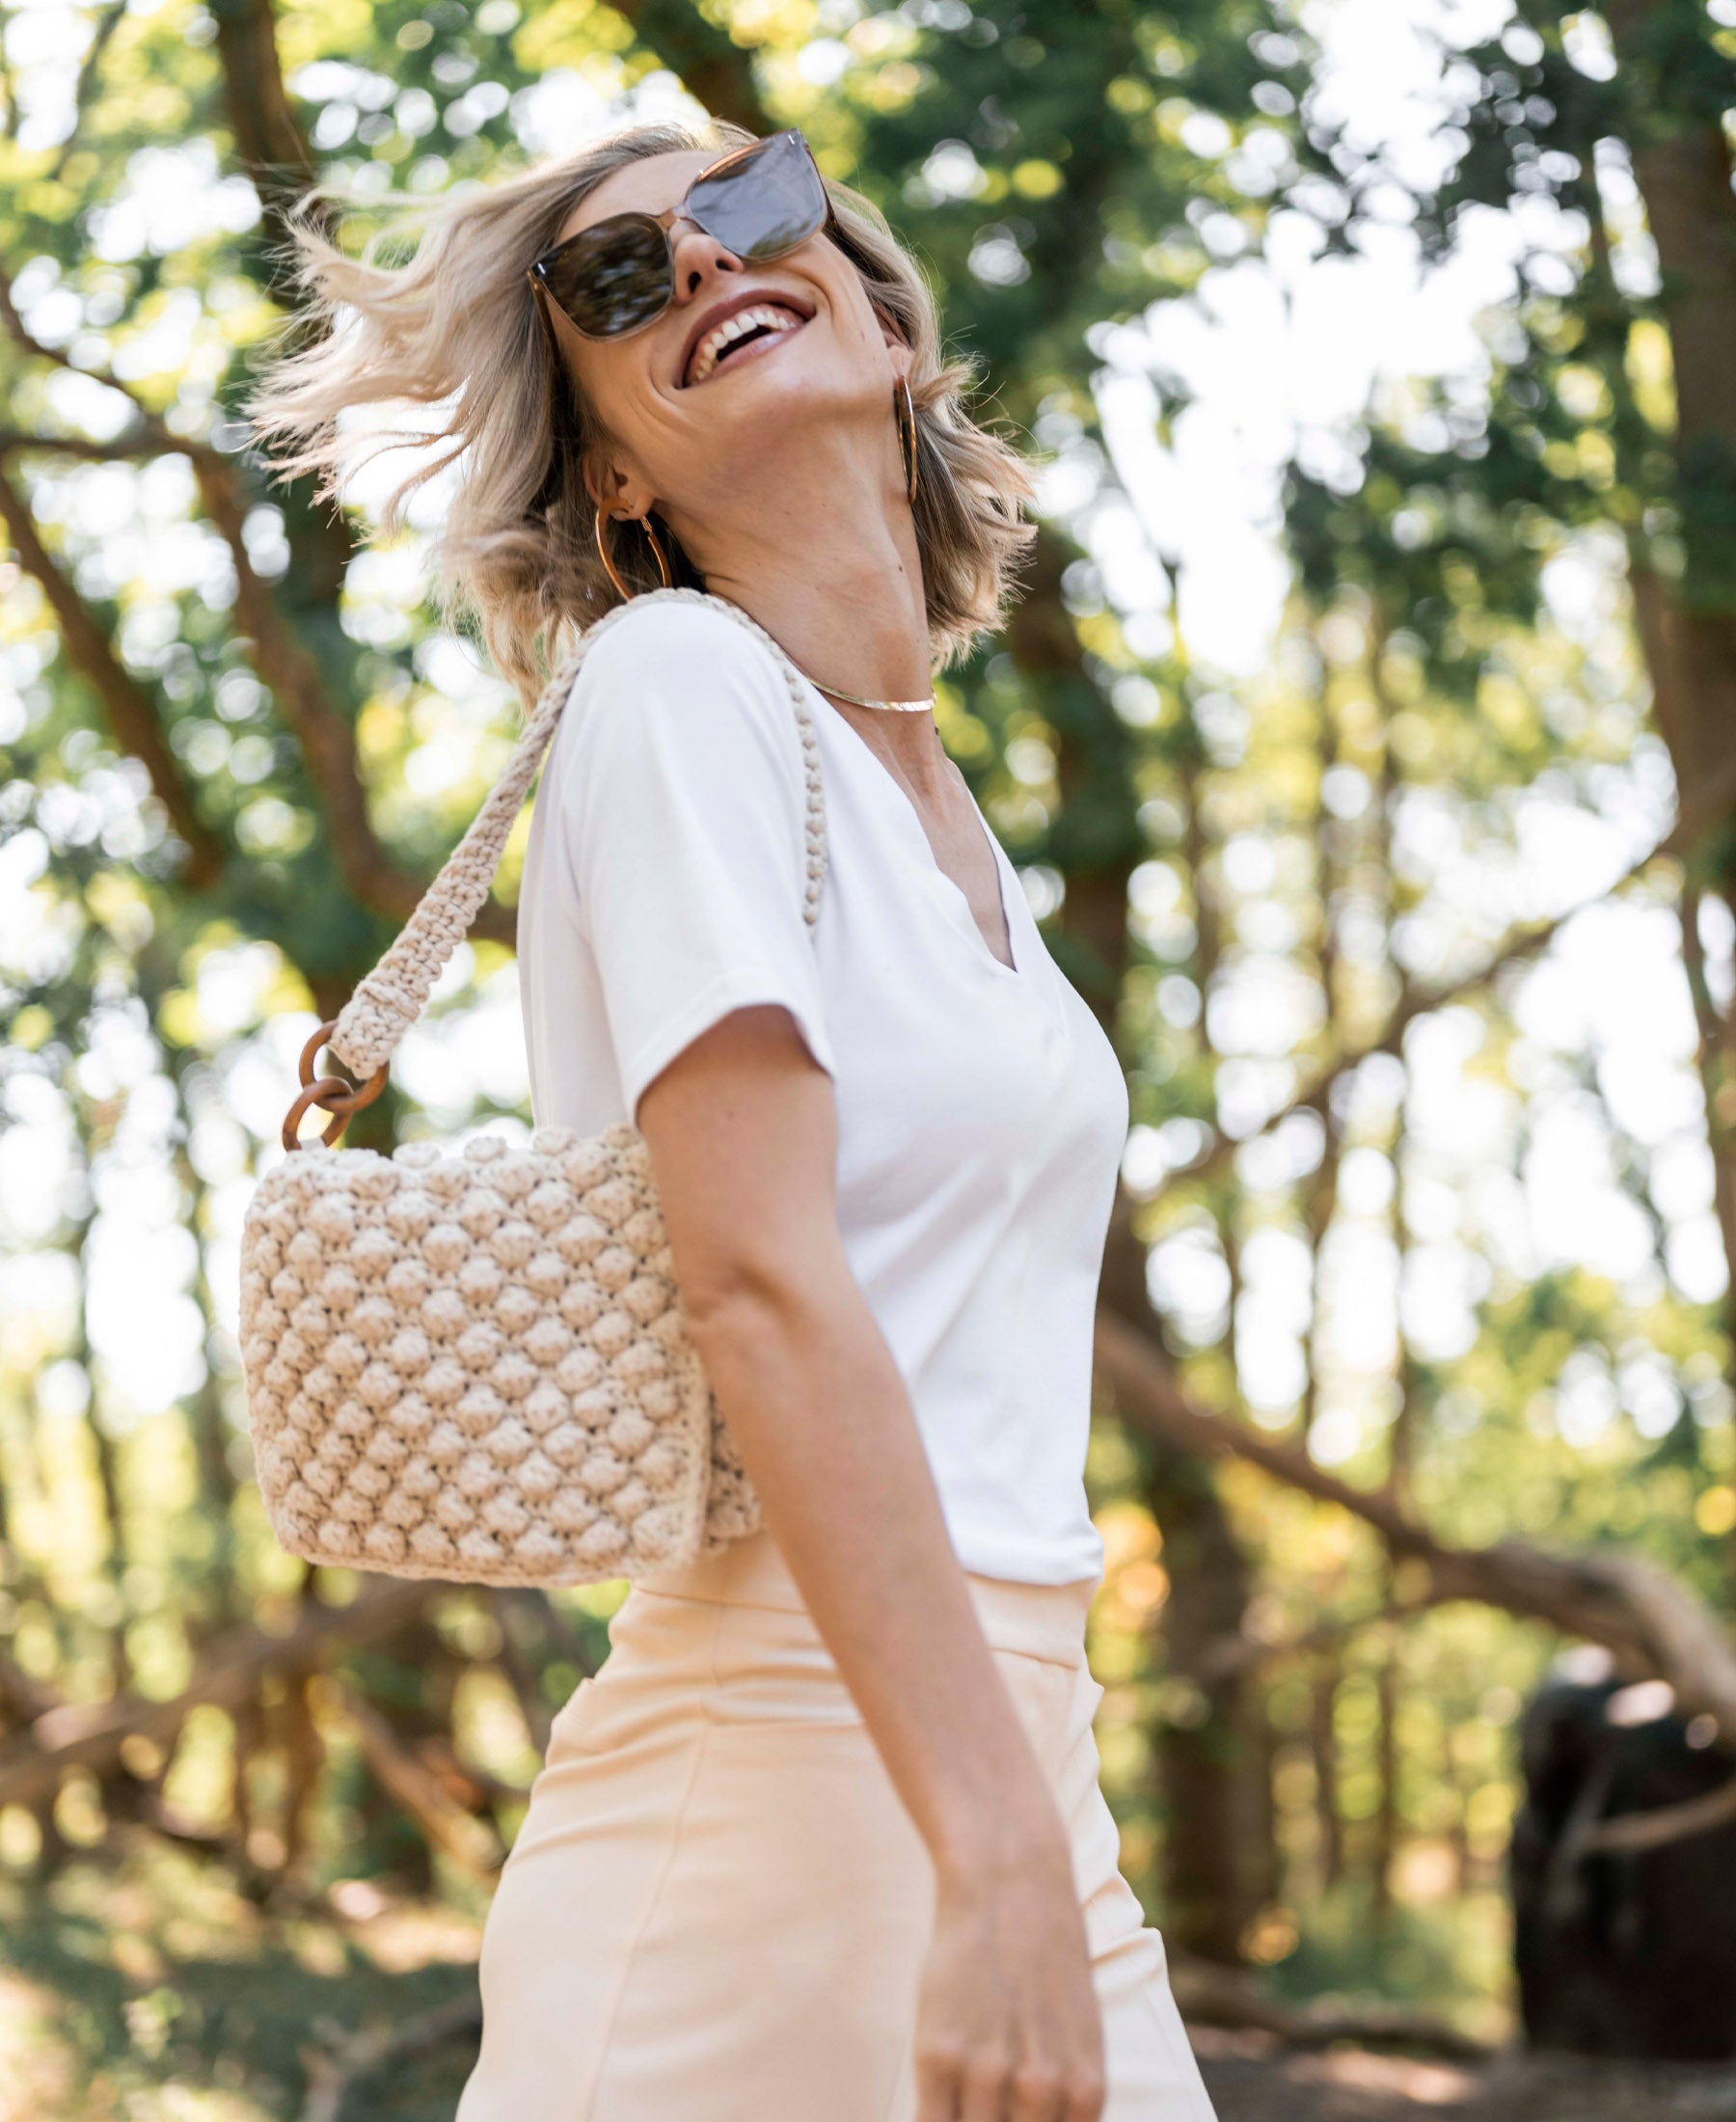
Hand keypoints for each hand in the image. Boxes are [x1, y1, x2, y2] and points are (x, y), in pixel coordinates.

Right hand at [913, 1832, 1105, 2121]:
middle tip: (987, 2109)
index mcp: (1085, 2092)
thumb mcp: (1079, 2039)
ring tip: (962, 2102)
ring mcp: (988, 2073)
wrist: (1010, 1885)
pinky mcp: (939, 2054)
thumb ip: (1066, 2098)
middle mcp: (1041, 2091)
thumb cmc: (1044, 1964)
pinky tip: (934, 2107)